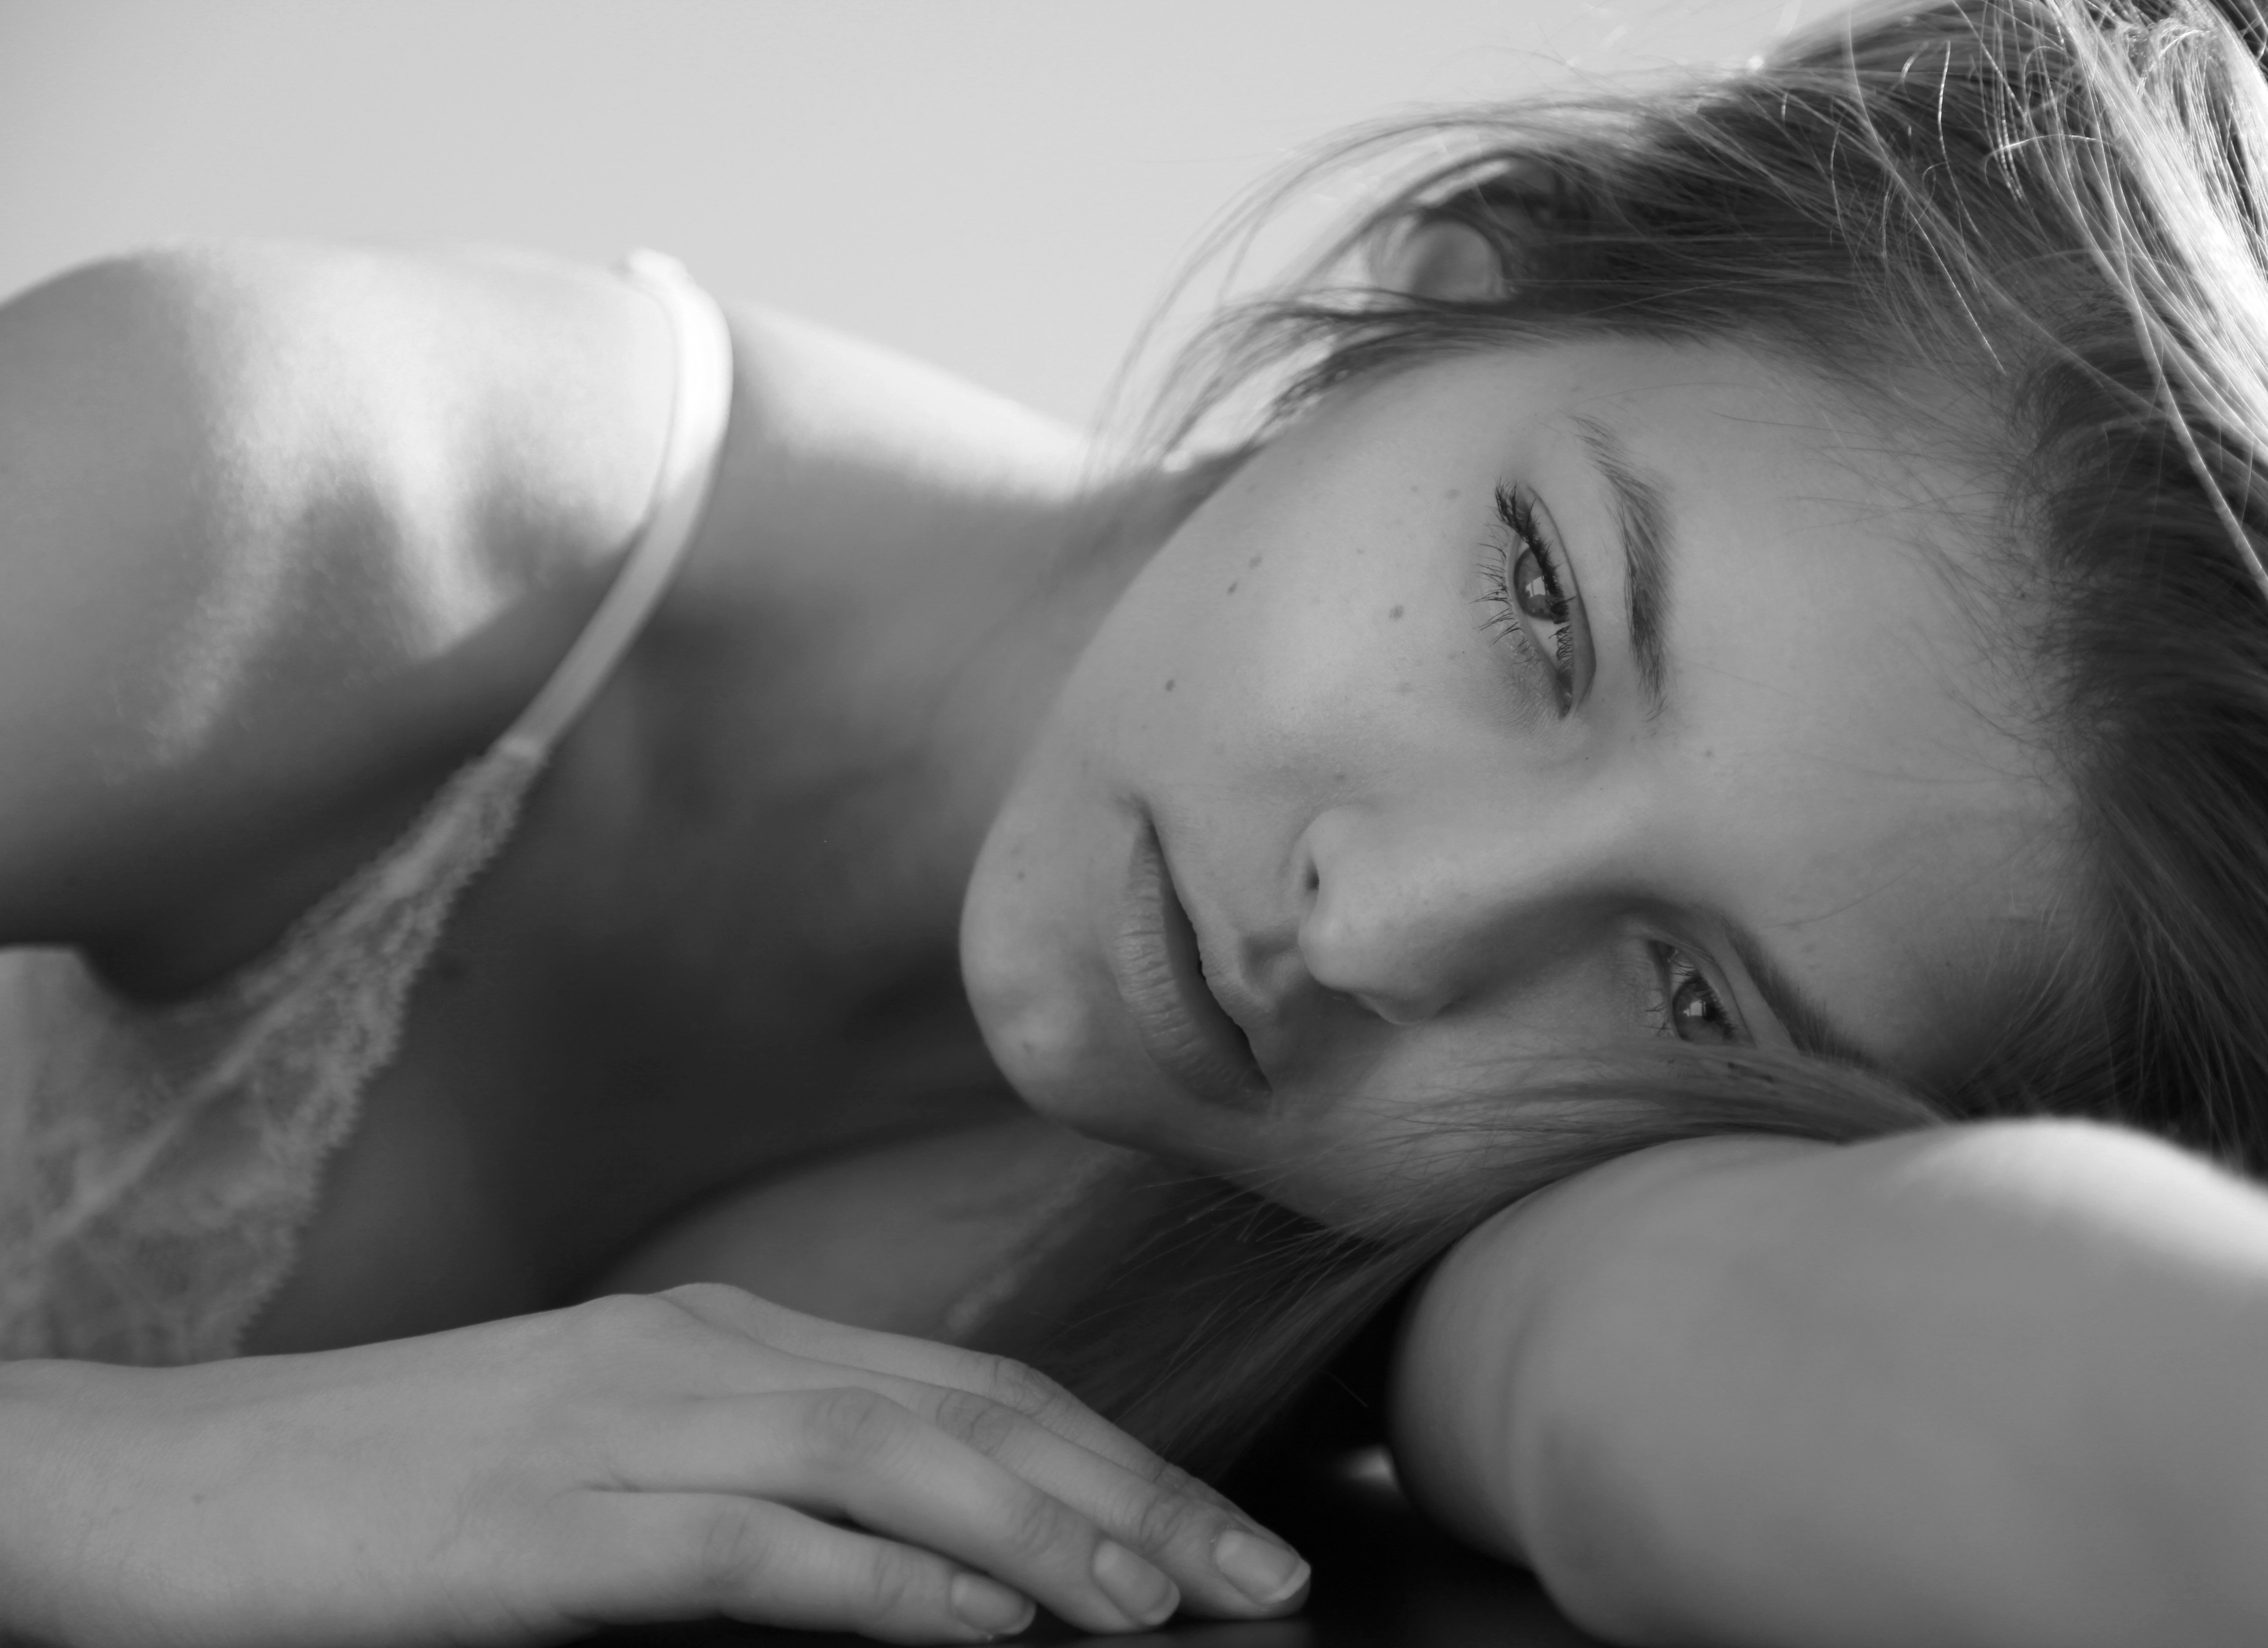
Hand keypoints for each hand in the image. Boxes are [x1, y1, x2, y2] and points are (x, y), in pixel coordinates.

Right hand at [0, 1284, 1310, 1645]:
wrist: (167, 1488)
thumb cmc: (400, 1488)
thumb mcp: (612, 1463)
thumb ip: (762, 1485)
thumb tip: (925, 1558)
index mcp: (720, 1335)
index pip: (969, 1385)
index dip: (1110, 1456)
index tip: (1218, 1531)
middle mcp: (698, 1356)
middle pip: (965, 1414)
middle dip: (1130, 1496)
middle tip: (1259, 1575)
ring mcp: (621, 1430)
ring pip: (888, 1465)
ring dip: (1042, 1538)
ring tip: (1161, 1605)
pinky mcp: (547, 1525)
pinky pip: (754, 1547)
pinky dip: (885, 1586)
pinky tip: (985, 1624)